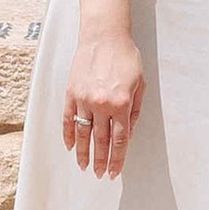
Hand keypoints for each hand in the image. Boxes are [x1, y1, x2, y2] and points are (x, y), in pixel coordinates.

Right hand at [64, 24, 143, 177]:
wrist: (104, 35)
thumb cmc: (125, 57)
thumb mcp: (140, 83)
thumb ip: (135, 110)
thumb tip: (128, 133)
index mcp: (121, 103)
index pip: (120, 139)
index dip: (117, 158)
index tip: (114, 171)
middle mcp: (101, 104)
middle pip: (100, 141)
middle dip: (101, 161)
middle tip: (99, 174)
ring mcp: (84, 99)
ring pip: (83, 134)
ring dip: (83, 153)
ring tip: (84, 166)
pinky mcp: (71, 93)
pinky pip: (68, 119)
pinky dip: (68, 135)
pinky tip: (70, 146)